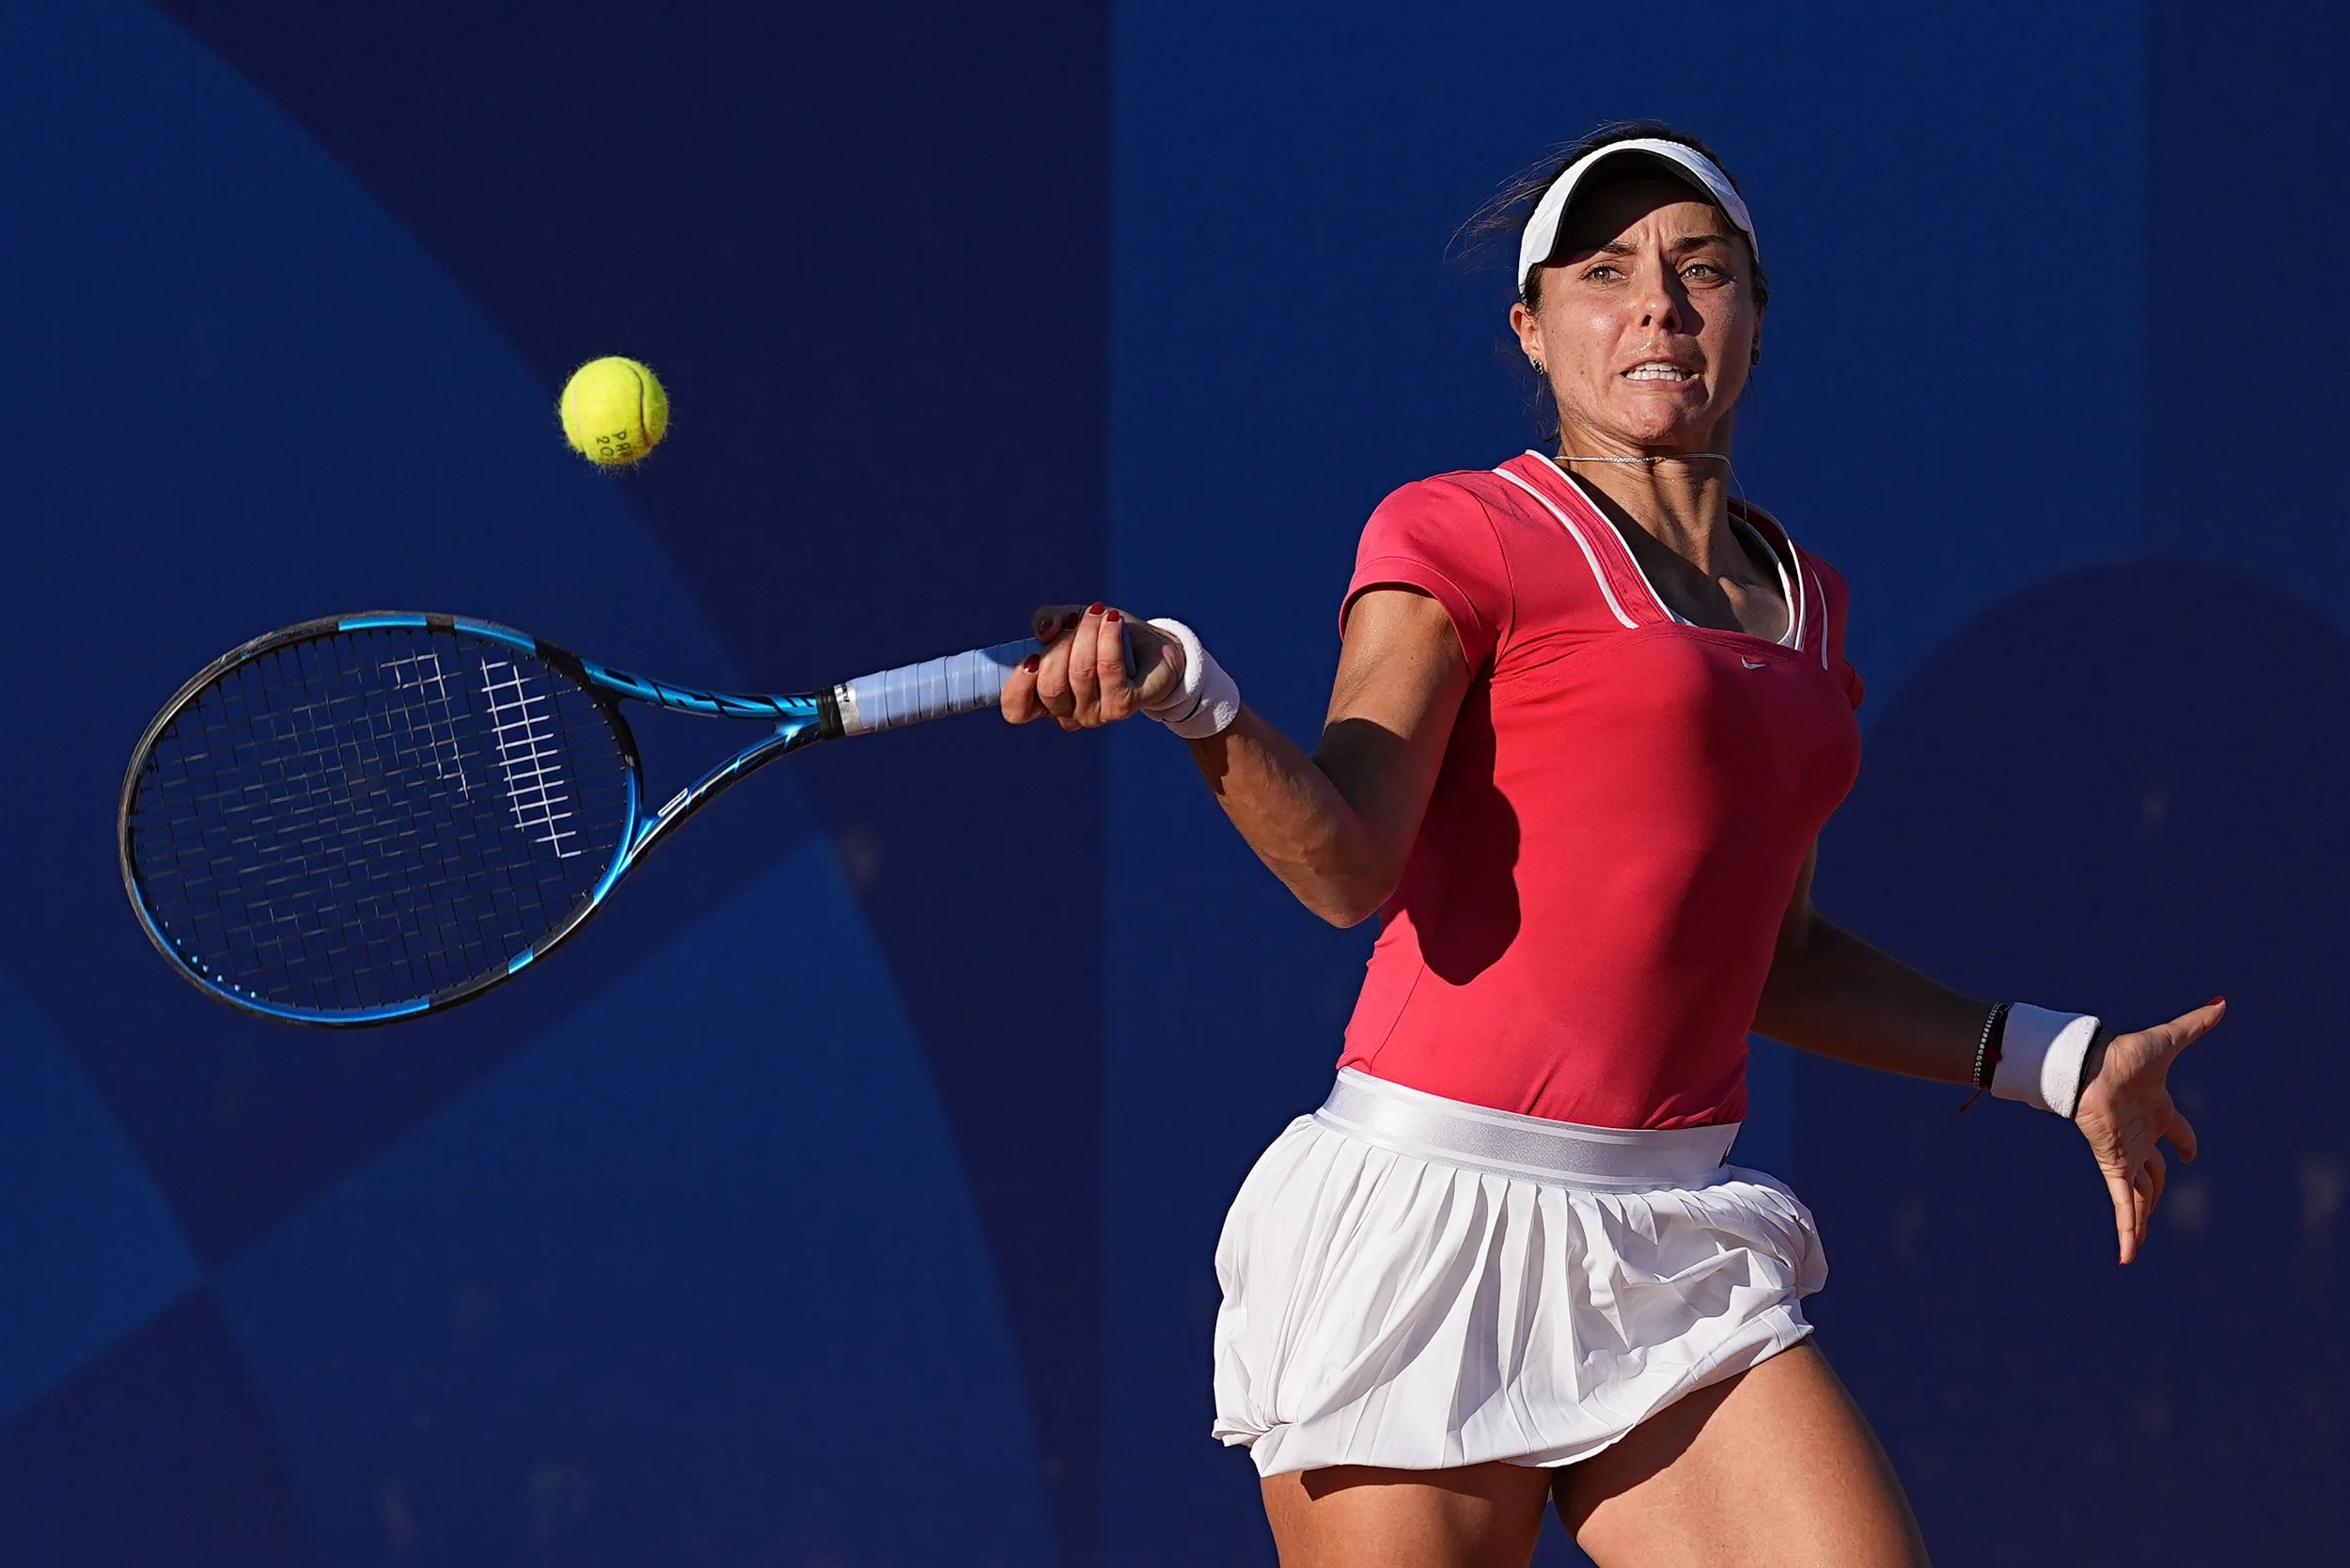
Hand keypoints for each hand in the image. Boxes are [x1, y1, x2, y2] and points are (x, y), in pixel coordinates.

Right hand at [1001, 602, 1184, 729]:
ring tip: (1099, 613)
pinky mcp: (1124, 705)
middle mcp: (1069, 715)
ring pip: (1081, 673)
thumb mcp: (1068, 622)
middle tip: (1075, 620)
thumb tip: (1044, 631)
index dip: (1018, 685)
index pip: (1016, 711)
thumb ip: (1046, 622)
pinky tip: (1112, 620)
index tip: (1031, 655)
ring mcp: (1097, 714)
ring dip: (1088, 633)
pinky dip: (1108, 638)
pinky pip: (1109, 669)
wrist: (1151, 647)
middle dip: (1061, 644)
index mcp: (1046, 701)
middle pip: (1051, 686)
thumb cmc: (1104, 638)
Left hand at [2072, 997, 2224, 1264]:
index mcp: (2157, 1110)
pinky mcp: (2113, 1163)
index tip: (2190, 1154)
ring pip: (2139, 1195)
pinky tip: (2128, 1253)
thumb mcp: (2168, 1041)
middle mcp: (2141, 1135)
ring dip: (2141, 1221)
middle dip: (2156, 1191)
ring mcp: (2127, 1152)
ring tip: (2136, 1246)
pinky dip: (2127, 1228)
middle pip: (2154, 1173)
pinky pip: (2122, 1202)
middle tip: (2156, 1209)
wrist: (2087, 1063)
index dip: (2185, 1143)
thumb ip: (2194, 1025)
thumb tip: (2221, 1003)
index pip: (2177, 1133)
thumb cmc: (2123, 1053)